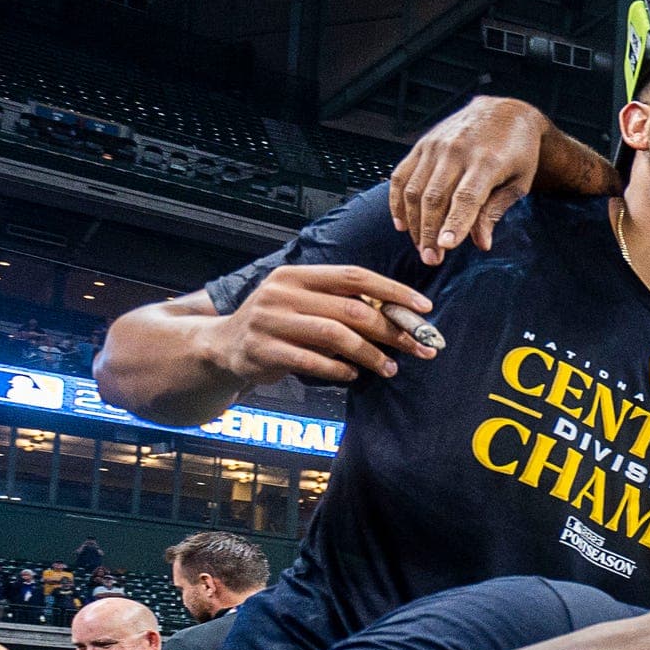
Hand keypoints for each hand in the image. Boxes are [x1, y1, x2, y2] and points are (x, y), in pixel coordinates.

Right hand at [215, 264, 437, 385]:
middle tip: (419, 347)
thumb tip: (400, 318)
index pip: (354, 276)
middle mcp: (282, 292)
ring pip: (336, 335)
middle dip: (392, 330)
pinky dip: (340, 369)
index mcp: (298, 275)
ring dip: (371, 354)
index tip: (424, 308)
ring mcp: (270, 320)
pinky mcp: (264, 350)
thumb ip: (341, 305)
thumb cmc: (279, 324)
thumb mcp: (305, 303)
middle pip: (352, 308)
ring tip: (390, 367)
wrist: (224, 344)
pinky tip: (354, 374)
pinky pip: (313, 361)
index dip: (393, 290)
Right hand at [389, 96, 542, 263]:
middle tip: (431, 260)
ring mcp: (435, 146)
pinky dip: (397, 201)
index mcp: (487, 161)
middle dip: (430, 232)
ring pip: (414, 189)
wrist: (505, 112)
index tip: (445, 248)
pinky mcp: (422, 145)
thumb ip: (496, 211)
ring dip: (414, 223)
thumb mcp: (518, 183)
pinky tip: (402, 225)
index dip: (454, 224)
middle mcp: (457, 151)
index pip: (466, 197)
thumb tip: (481, 244)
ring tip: (421, 248)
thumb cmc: (518, 153)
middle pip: (435, 197)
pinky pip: (401, 175)